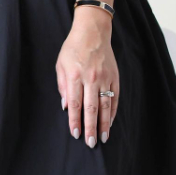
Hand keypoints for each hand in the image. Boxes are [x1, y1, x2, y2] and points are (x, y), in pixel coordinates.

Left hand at [56, 12, 119, 146]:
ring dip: (105, 123)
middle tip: (91, 143)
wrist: (93, 31)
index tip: (76, 134)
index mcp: (75, 76)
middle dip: (91, 127)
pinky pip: (115, 97)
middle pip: (91, 108)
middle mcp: (91, 78)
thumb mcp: (60, 65)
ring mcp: (105, 78)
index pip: (74, 104)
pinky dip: (113, 111)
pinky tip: (111, 122)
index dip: (75, 121)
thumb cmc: (73, 48)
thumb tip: (65, 107)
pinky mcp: (114, 76)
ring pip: (106, 105)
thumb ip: (62, 86)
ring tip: (103, 137)